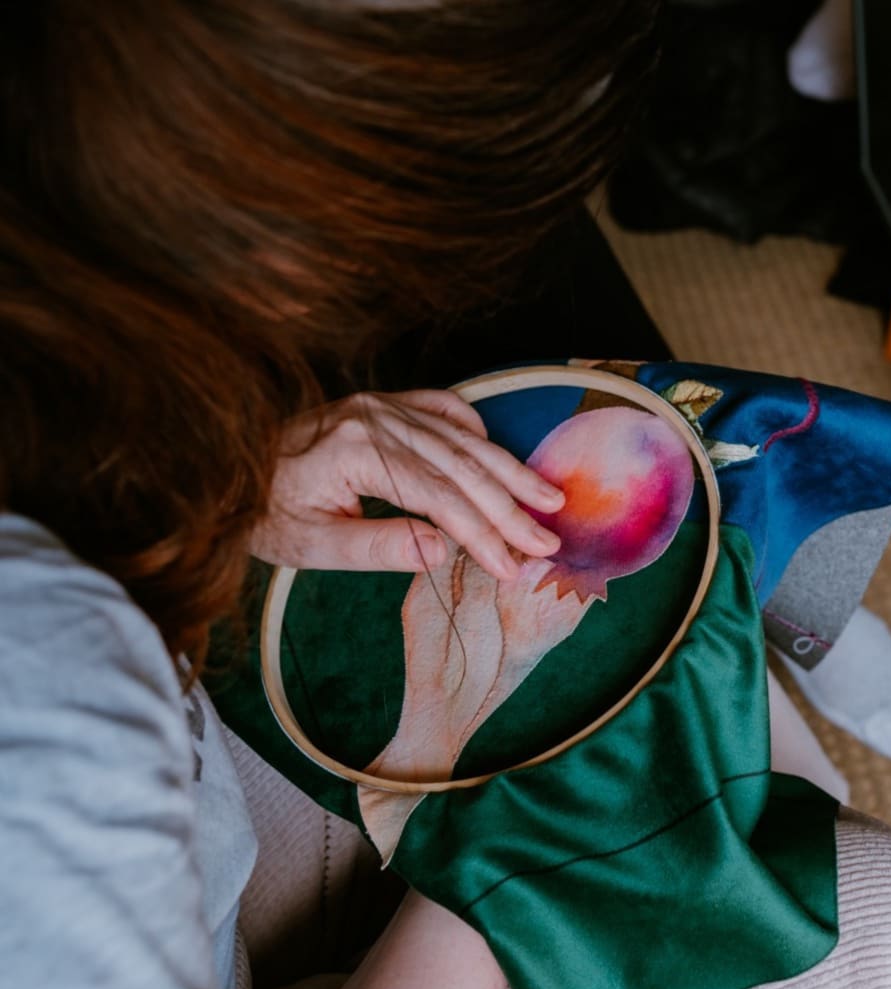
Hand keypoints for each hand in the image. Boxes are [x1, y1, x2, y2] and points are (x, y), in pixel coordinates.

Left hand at [250, 389, 564, 577]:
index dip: (483, 533)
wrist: (225, 471)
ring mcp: (380, 404)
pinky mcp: (380, 403)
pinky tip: (498, 457)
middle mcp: (375, 417)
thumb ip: (379, 547)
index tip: (515, 567)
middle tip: (548, 542)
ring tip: (549, 499)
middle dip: (510, 507)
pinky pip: (442, 409)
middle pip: (461, 465)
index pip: (438, 496)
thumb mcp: (312, 545)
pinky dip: (476, 433)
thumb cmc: (262, 513)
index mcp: (357, 450)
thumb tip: (446, 551)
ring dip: (508, 471)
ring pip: (461, 438)